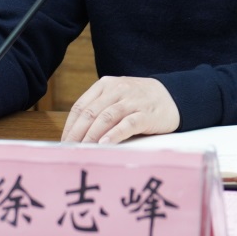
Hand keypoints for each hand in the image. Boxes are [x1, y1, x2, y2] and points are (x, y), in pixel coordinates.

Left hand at [61, 76, 179, 143]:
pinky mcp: (146, 114)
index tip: (63, 143)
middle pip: (90, 113)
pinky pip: (127, 124)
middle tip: (68, 151)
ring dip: (91, 136)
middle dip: (77, 134)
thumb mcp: (117, 97)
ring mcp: (132, 101)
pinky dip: (114, 134)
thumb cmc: (139, 101)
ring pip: (106, 117)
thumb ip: (99, 108)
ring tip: (82, 150)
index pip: (80, 106)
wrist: (173, 96)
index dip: (70, 126)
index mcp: (105, 85)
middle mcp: (117, 89)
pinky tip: (104, 145)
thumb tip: (76, 134)